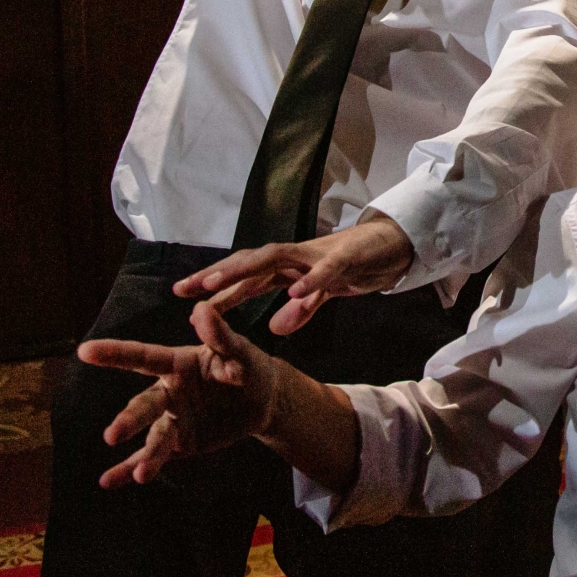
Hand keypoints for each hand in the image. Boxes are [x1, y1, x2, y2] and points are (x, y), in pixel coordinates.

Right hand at [79, 302, 283, 487]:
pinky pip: (155, 457)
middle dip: (130, 421)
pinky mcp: (181, 444)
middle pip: (145, 405)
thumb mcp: (239, 350)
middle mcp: (167, 392)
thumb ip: (219, 335)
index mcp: (176, 364)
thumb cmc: (249, 366)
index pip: (142, 357)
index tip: (85, 350)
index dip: (114, 353)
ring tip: (141, 473)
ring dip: (145, 455)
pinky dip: (130, 470)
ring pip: (153, 436)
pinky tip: (108, 481)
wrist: (265, 400)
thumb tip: (200, 309)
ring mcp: (172, 419)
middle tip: (114, 435)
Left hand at [174, 216, 415, 335]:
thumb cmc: (352, 267)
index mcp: (287, 267)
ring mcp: (318, 254)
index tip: (183, 297)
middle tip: (185, 290)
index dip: (215, 286)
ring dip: (244, 270)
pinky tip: (295, 290)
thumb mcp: (322, 296)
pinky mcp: (346, 257)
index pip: (245, 276)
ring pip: (274, 257)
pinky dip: (310, 279)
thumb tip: (273, 330)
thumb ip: (299, 310)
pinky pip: (326, 269)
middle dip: (216, 275)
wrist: (392, 245)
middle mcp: (295, 256)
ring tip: (218, 284)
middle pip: (248, 262)